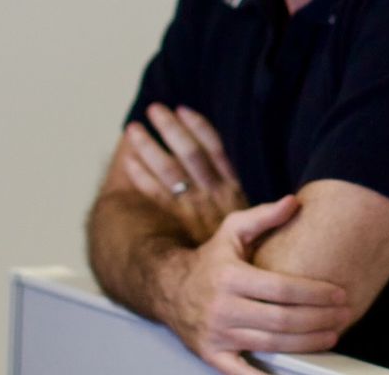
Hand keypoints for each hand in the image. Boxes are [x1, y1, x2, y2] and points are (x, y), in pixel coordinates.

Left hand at [123, 104, 247, 242]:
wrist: (241, 281)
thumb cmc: (249, 252)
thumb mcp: (258, 223)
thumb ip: (248, 199)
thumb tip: (253, 176)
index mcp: (234, 190)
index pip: (215, 149)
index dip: (198, 127)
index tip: (183, 109)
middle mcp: (214, 196)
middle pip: (190, 154)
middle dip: (171, 129)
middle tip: (154, 109)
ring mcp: (194, 210)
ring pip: (170, 171)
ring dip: (150, 147)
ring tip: (134, 129)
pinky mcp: (178, 224)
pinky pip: (156, 195)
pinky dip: (142, 176)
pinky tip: (129, 161)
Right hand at [161, 196, 351, 374]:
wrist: (167, 288)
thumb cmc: (210, 259)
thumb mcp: (232, 230)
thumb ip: (264, 216)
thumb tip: (295, 202)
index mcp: (230, 277)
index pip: (281, 290)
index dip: (314, 294)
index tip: (339, 294)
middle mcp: (222, 308)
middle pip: (281, 320)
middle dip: (318, 319)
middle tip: (344, 315)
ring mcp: (216, 335)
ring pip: (270, 344)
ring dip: (306, 343)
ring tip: (333, 335)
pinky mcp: (211, 355)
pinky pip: (240, 373)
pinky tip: (293, 370)